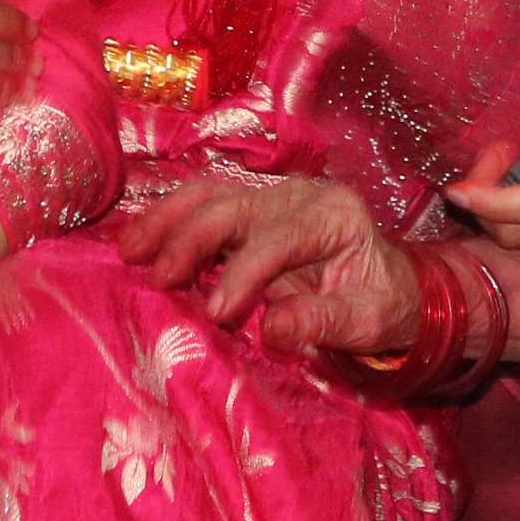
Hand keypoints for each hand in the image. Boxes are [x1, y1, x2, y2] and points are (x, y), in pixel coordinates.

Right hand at [111, 173, 420, 355]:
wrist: (391, 283)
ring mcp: (273, 194)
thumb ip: (322, 321)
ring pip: (212, 192)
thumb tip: (270, 328)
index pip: (281, 236)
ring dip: (168, 218)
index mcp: (336, 215)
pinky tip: (140, 240)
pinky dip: (170, 217)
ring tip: (129, 250)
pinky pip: (205, 202)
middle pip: (237, 204)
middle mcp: (301, 194)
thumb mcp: (367, 321)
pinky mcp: (251, 206)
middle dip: (192, 237)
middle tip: (156, 278)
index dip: (245, 271)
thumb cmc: (381, 303)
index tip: (216, 312)